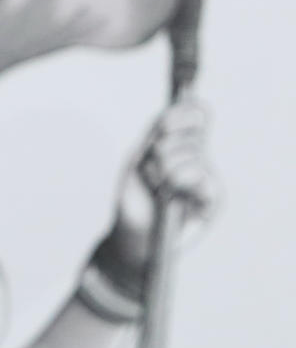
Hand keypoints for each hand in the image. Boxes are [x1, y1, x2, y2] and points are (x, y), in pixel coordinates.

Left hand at [102, 100, 218, 276]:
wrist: (133, 233)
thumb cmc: (134, 196)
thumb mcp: (138, 159)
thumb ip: (155, 135)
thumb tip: (168, 114)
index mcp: (181, 144)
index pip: (196, 115)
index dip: (182, 114)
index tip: (162, 126)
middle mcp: (199, 158)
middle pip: (192, 134)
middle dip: (163, 150)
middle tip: (150, 171)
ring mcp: (208, 178)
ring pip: (194, 156)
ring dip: (166, 170)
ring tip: (157, 187)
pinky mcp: (214, 199)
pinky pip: (204, 179)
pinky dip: (181, 183)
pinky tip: (170, 195)